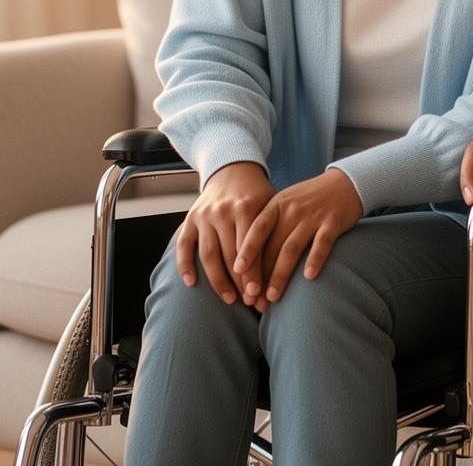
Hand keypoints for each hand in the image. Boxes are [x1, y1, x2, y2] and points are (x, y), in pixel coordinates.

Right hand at [175, 161, 274, 303]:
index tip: (259, 295)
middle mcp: (222, 212)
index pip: (250, 248)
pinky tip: (191, 284)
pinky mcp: (190, 219)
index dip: (254, 274)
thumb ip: (277, 230)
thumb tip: (288, 267)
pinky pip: (184, 245)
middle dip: (240, 283)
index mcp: (245, 208)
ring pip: (208, 255)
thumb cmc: (257, 193)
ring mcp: (204, 216)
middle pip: (230, 255)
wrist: (232, 169)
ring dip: (218, 281)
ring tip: (230, 299)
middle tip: (249, 302)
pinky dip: (185, 265)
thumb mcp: (271, 204)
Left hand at [233, 167, 364, 310]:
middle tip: (253, 299)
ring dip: (280, 274)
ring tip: (272, 297)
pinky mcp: (333, 222)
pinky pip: (322, 243)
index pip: (257, 229)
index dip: (247, 250)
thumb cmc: (309, 199)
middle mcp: (292, 209)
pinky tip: (308, 277)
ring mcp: (313, 216)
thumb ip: (269, 226)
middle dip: (261, 274)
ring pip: (292, 249)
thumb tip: (249, 261)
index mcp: (276, 204)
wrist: (345, 182)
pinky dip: (314, 260)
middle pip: (272, 245)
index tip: (236, 272)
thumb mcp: (285, 203)